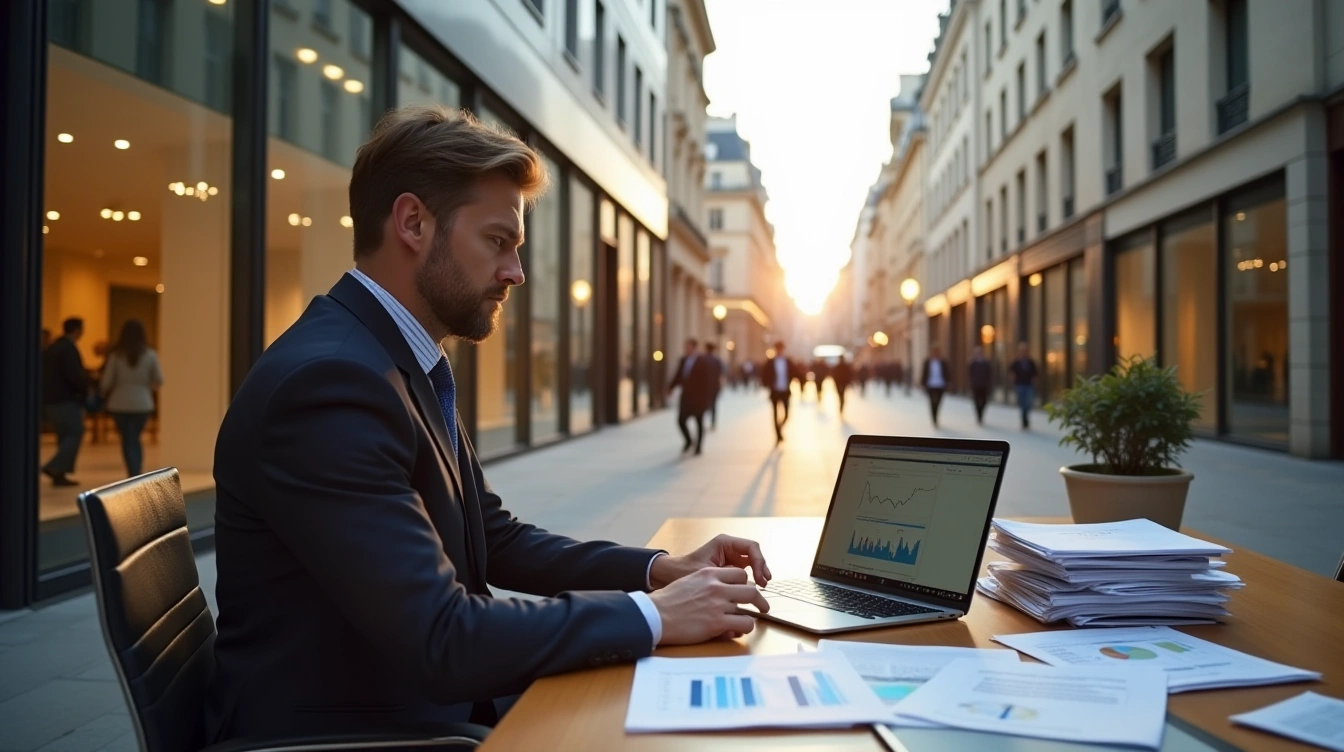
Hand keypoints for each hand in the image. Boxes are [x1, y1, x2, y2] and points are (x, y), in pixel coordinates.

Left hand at [649, 534, 771, 588]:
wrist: (668, 575)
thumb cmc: (682, 571)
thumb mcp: (704, 574)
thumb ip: (724, 579)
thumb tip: (744, 586)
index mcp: (724, 543)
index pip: (751, 547)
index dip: (760, 561)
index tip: (760, 577)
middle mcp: (729, 548)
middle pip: (754, 554)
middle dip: (762, 568)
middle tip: (764, 583)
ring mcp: (730, 557)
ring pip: (752, 563)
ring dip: (759, 574)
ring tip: (762, 587)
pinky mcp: (729, 568)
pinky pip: (745, 571)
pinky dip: (750, 580)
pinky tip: (751, 591)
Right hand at [649, 567, 768, 644]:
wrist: (655, 615)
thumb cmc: (668, 601)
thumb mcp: (689, 582)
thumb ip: (708, 584)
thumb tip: (722, 592)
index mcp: (709, 574)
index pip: (739, 573)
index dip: (745, 583)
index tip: (746, 591)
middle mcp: (717, 587)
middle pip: (750, 588)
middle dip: (758, 598)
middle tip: (762, 605)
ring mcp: (718, 605)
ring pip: (750, 606)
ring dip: (751, 614)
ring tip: (750, 620)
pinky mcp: (717, 623)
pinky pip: (745, 623)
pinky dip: (745, 627)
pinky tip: (738, 630)